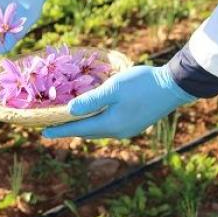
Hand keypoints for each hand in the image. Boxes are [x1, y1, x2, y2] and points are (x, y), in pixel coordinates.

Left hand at [42, 65, 196, 138]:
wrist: (174, 86)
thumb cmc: (142, 84)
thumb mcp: (113, 88)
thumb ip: (91, 100)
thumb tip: (69, 111)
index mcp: (110, 125)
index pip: (79, 129)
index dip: (60, 130)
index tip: (43, 132)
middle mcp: (118, 132)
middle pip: (88, 132)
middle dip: (70, 129)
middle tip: (52, 126)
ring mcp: (129, 129)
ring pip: (99, 129)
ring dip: (84, 126)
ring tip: (70, 121)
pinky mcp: (136, 124)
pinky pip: (110, 126)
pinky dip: (97, 122)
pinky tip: (95, 115)